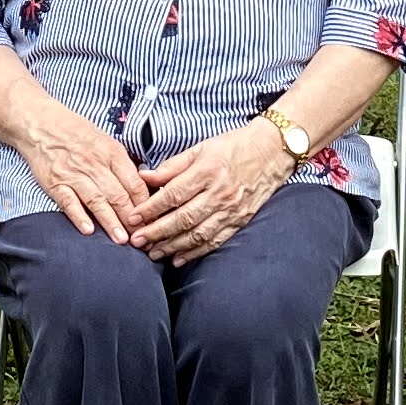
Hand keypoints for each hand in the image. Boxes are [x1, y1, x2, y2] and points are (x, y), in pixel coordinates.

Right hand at [6, 95, 155, 243]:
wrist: (40, 123)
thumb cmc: (76, 133)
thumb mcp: (106, 141)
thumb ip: (122, 164)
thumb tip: (143, 187)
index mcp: (112, 152)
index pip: (134, 183)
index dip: (145, 205)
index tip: (151, 220)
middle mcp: (94, 163)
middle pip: (118, 195)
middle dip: (131, 219)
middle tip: (140, 237)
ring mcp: (73, 174)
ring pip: (97, 201)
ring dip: (110, 222)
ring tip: (121, 239)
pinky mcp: (54, 183)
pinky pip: (68, 202)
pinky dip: (78, 216)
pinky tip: (88, 230)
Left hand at [134, 120, 290, 265]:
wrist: (273, 152)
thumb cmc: (235, 146)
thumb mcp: (201, 148)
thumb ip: (172, 165)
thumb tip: (144, 176)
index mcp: (206, 171)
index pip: (172, 195)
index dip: (150, 209)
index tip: (133, 217)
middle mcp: (218, 193)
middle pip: (182, 218)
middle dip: (156, 232)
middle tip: (137, 241)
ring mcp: (230, 209)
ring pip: (197, 234)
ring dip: (172, 246)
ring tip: (152, 253)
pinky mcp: (240, 220)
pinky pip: (215, 240)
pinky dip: (195, 252)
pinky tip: (179, 258)